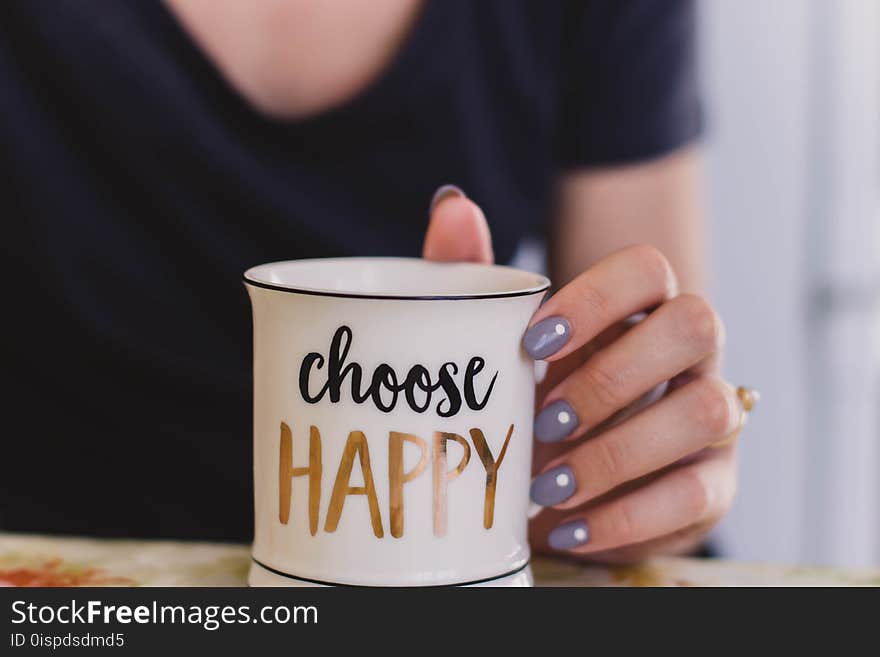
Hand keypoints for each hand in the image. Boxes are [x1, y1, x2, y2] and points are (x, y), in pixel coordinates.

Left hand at [422, 185, 740, 562]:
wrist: (560, 487)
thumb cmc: (531, 398)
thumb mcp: (494, 344)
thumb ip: (472, 277)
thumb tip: (453, 204)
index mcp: (638, 308)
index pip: (648, 269)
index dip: (597, 297)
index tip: (532, 342)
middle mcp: (690, 352)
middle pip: (696, 324)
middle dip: (612, 377)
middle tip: (542, 421)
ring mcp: (711, 416)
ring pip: (706, 411)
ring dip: (618, 452)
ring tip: (548, 486)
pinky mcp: (713, 485)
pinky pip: (695, 495)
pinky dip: (626, 516)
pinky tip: (571, 527)